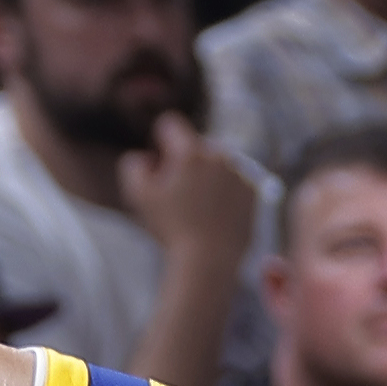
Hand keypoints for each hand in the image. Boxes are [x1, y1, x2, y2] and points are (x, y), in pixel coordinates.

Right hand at [115, 112, 257, 261]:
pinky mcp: (253, 191)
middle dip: (184, 163)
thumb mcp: (139, 198)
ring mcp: (239, 172)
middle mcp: (218, 155)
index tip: (159, 160)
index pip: (171, 125)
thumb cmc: (172, 230)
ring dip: (206, 176)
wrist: (210, 261)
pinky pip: (234, 181)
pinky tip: (215, 214)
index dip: (160, 140)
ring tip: (197, 208)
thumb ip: (134, 167)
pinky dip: (225, 192)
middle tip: (177, 194)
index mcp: (190, 152)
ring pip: (216, 164)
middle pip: (195, 147)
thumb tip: (144, 157)